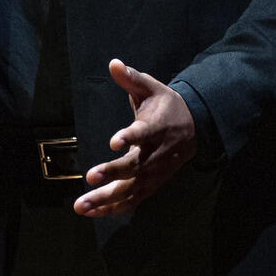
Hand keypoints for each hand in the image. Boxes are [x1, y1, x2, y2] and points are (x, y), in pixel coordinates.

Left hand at [73, 60, 197, 217]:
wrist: (194, 127)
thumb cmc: (165, 106)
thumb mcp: (150, 87)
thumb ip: (131, 78)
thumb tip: (113, 63)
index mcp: (155, 127)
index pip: (143, 133)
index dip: (130, 137)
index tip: (114, 141)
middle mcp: (155, 153)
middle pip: (134, 167)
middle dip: (112, 173)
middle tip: (90, 177)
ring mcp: (154, 172)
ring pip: (130, 189)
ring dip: (105, 199)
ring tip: (81, 205)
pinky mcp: (151, 185)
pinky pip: (132, 200)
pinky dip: (113, 209)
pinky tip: (92, 212)